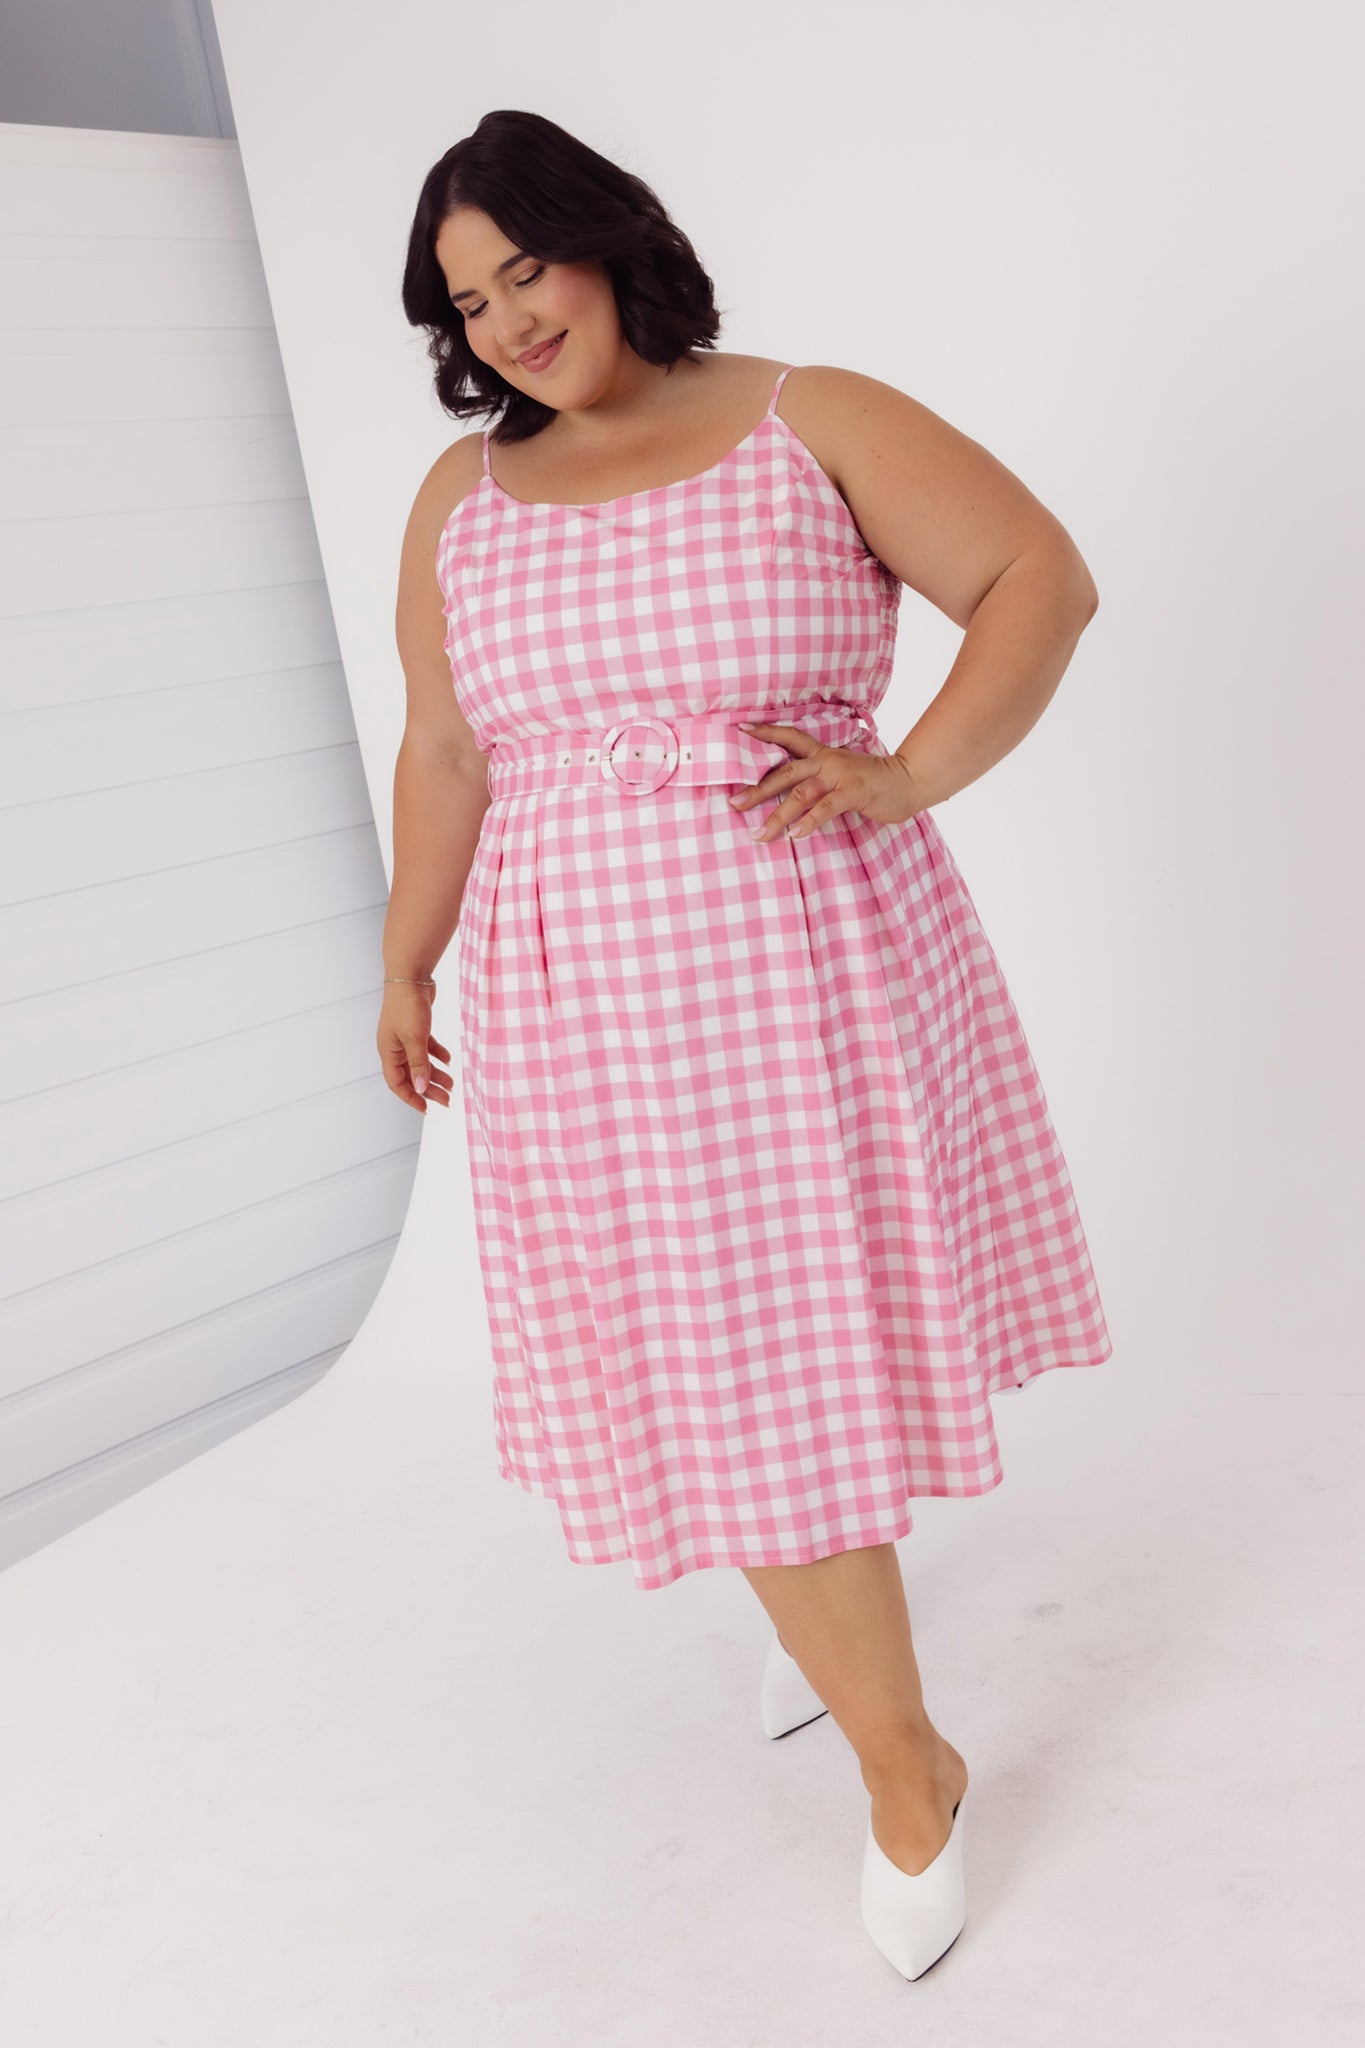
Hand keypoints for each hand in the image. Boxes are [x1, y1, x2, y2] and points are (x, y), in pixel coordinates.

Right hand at [377, 987, 453, 1114]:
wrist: (411, 974)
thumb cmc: (408, 1005)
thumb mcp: (415, 1038)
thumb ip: (419, 1065)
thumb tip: (421, 1090)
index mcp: (388, 1051)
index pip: (396, 1083)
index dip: (411, 1097)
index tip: (427, 1109)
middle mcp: (393, 1046)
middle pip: (410, 1075)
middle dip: (428, 1089)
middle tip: (447, 1100)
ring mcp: (404, 1036)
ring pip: (420, 1062)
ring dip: (435, 1074)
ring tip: (452, 1084)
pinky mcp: (415, 1026)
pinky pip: (425, 1047)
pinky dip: (437, 1054)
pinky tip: (449, 1060)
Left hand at [729, 722, 928, 840]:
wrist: (908, 781)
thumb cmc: (872, 781)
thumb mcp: (841, 772)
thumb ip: (818, 779)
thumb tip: (788, 793)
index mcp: (822, 754)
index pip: (789, 737)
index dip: (765, 733)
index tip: (739, 730)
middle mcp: (827, 761)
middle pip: (784, 772)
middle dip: (757, 789)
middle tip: (734, 804)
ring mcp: (839, 776)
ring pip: (800, 794)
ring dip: (778, 815)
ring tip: (760, 833)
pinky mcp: (853, 793)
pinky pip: (825, 808)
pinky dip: (809, 822)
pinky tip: (795, 835)